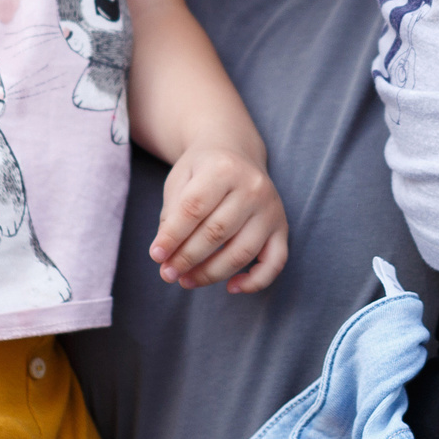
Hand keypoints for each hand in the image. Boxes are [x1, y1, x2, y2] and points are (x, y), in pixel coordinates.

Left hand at [151, 135, 287, 291]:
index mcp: (223, 168)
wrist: (235, 150)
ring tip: (186, 281)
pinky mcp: (282, 227)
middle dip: (187, 258)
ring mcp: (270, 209)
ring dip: (211, 274)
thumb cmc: (202, 170)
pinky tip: (231, 287)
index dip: (172, 236)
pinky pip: (276, 262)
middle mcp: (252, 187)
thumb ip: (172, 216)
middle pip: (217, 233)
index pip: (194, 209)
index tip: (156, 256)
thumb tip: (165, 257)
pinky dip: (255, 281)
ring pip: (242, 252)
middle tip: (167, 274)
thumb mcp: (180, 181)